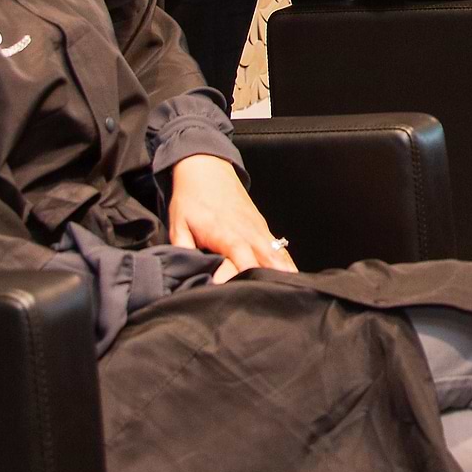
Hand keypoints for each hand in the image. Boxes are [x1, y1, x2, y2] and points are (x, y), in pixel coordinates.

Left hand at [167, 153, 294, 282]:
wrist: (207, 169)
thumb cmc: (191, 198)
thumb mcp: (178, 223)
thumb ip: (182, 248)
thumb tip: (187, 271)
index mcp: (226, 234)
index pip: (240, 260)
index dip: (240, 276)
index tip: (235, 292)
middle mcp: (247, 233)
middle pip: (265, 260)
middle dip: (270, 281)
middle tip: (274, 302)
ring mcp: (258, 229)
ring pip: (277, 255)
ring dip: (284, 274)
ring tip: (293, 293)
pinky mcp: (262, 227)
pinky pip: (279, 248)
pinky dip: (287, 263)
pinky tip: (293, 277)